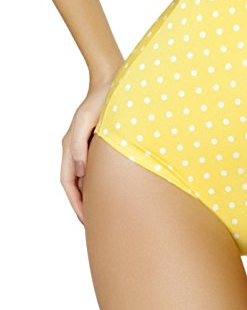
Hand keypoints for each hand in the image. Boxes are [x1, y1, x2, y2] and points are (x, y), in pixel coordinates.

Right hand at [60, 82, 112, 224]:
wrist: (115, 83)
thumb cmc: (102, 100)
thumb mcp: (89, 121)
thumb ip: (81, 145)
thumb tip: (81, 172)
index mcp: (70, 147)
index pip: (69, 182)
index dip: (76, 203)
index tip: (86, 220)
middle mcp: (77, 151)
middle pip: (77, 185)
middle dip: (84, 206)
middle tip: (97, 226)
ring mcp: (88, 149)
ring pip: (87, 180)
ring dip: (93, 197)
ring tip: (106, 215)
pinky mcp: (100, 147)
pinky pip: (98, 171)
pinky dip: (102, 185)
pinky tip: (114, 194)